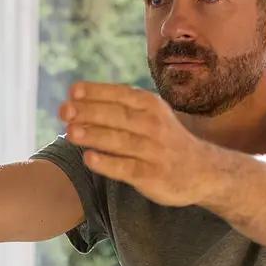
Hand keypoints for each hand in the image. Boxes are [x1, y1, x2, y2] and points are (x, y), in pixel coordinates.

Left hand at [59, 82, 216, 206]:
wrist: (202, 170)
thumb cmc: (164, 139)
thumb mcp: (151, 114)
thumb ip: (120, 106)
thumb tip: (76, 99)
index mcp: (150, 105)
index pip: (120, 95)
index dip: (96, 92)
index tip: (73, 91)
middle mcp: (153, 125)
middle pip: (117, 116)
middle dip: (89, 112)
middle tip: (64, 111)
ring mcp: (153, 151)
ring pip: (120, 141)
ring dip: (94, 135)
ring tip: (71, 132)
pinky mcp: (151, 175)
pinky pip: (126, 168)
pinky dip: (107, 164)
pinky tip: (89, 159)